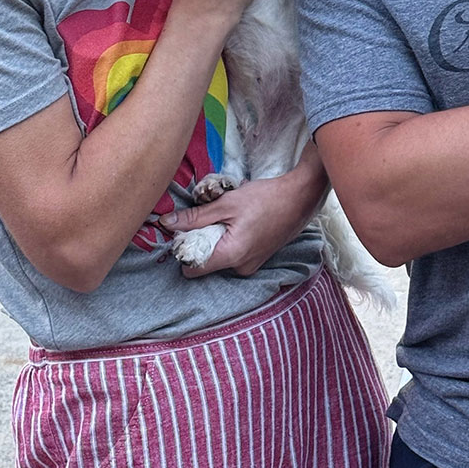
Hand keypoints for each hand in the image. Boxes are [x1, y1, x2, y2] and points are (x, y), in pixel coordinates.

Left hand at [160, 168, 322, 276]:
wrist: (300, 197)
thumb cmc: (265, 199)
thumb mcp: (226, 204)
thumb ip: (195, 217)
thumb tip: (168, 223)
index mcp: (231, 256)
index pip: (191, 270)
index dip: (183, 251)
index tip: (185, 232)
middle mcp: (240, 268)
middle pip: (206, 264)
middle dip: (201, 244)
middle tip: (206, 219)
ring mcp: (251, 266)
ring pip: (220, 259)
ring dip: (216, 241)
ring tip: (226, 218)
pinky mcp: (258, 259)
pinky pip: (234, 256)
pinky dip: (230, 241)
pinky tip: (238, 222)